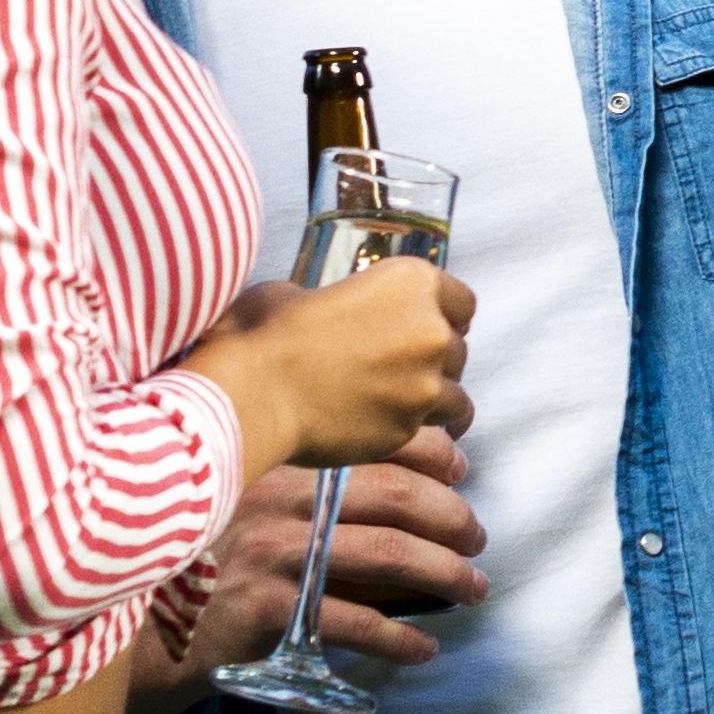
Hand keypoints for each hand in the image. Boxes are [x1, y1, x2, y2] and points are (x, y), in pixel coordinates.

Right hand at [187, 258, 475, 481]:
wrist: (252, 393)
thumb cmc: (265, 335)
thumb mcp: (302, 292)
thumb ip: (344, 301)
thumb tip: (339, 313)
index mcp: (412, 282)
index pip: (462, 302)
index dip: (446, 316)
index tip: (433, 327)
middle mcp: (430, 331)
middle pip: (458, 349)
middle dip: (435, 359)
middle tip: (404, 368)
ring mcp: (423, 385)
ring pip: (456, 397)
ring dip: (435, 400)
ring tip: (409, 405)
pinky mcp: (406, 429)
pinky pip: (426, 431)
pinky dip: (412, 429)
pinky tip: (389, 428)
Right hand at [192, 438, 489, 677]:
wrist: (145, 617)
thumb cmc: (211, 552)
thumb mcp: (249, 495)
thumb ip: (311, 482)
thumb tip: (415, 479)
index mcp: (283, 457)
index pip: (377, 441)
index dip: (433, 454)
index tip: (460, 472)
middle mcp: (280, 495)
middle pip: (396, 497)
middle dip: (452, 518)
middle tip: (477, 540)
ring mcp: (275, 551)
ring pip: (390, 555)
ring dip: (445, 574)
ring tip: (473, 588)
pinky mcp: (271, 608)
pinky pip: (357, 622)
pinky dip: (401, 638)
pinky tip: (424, 647)